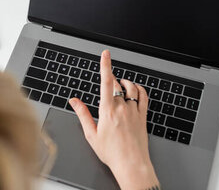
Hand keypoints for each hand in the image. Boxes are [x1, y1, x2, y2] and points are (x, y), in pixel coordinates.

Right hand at [69, 50, 159, 189]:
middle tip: (107, 82)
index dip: (106, 65)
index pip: (106, 82)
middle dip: (111, 79)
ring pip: (131, 88)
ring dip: (125, 83)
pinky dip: (139, 89)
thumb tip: (74, 101)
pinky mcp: (143, 116)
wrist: (131, 164)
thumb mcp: (91, 134)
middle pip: (117, 84)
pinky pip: (143, 96)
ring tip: (120, 84)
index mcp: (107, 110)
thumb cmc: (111, 152)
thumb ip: (82, 114)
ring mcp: (134, 111)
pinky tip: (135, 90)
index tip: (106, 54)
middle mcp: (122, 108)